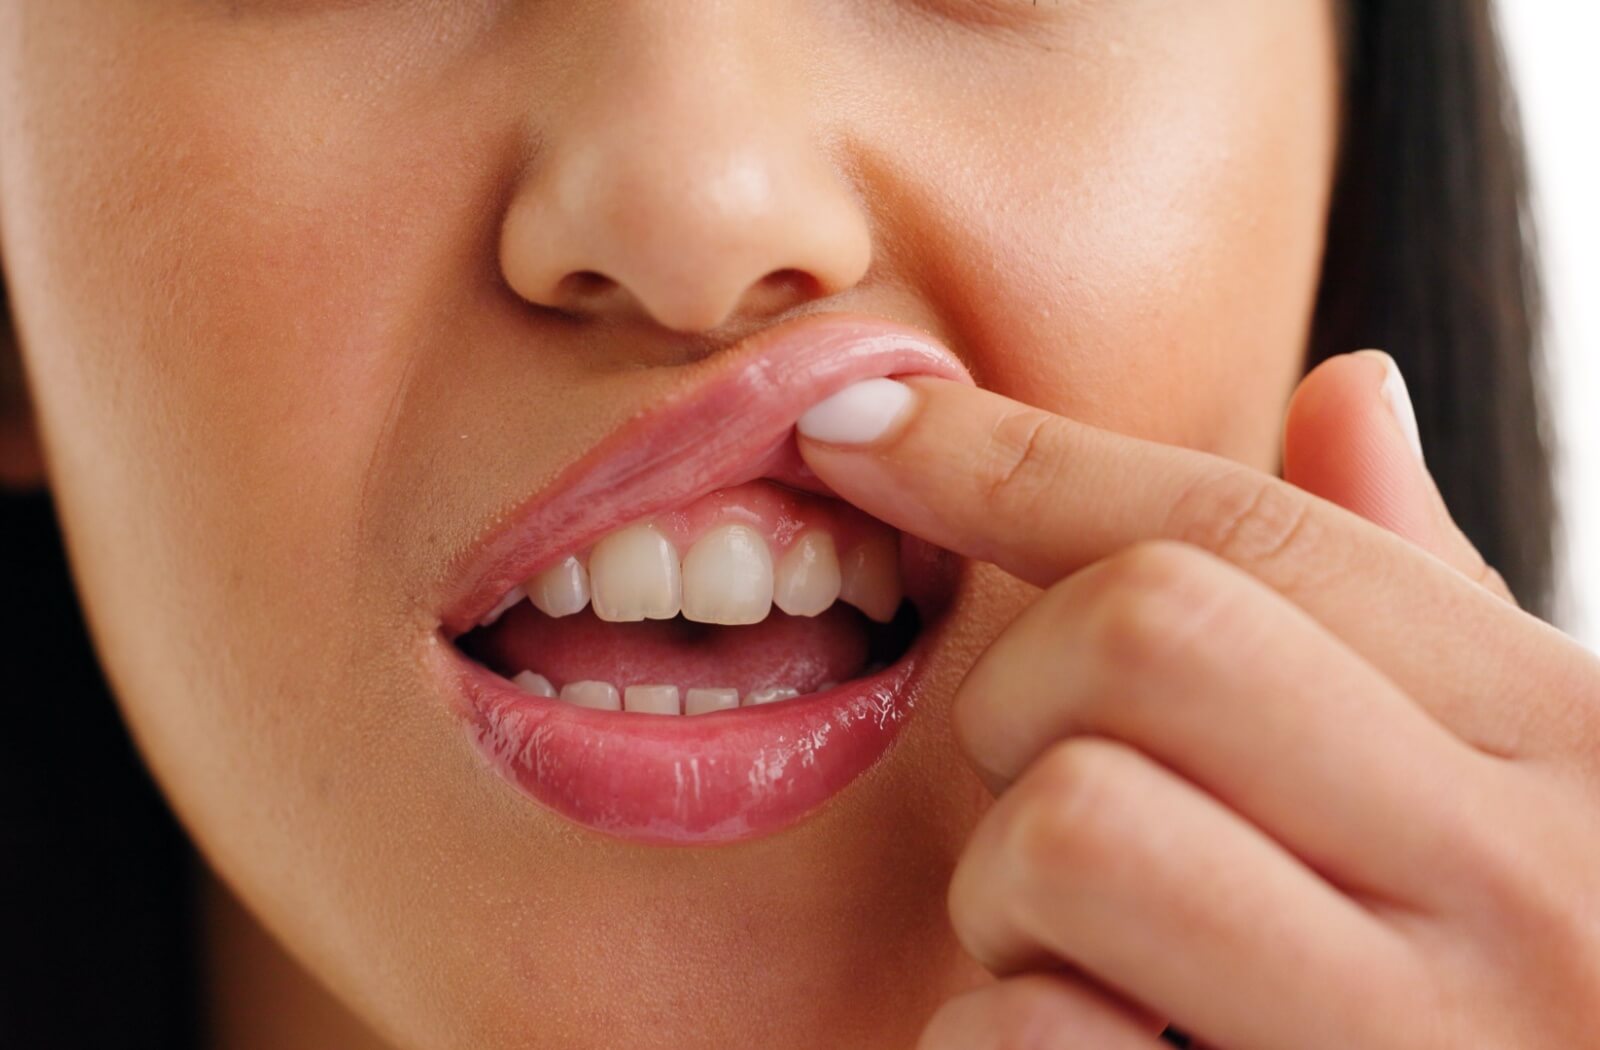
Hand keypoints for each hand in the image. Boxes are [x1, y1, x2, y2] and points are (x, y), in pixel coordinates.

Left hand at [796, 353, 1599, 1048]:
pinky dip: (1003, 1046)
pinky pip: (1041, 1046)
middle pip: (1142, 633)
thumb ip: (1421, 603)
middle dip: (1028, 694)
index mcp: (1572, 749)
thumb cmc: (1518, 993)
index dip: (1014, 457)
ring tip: (1086, 961)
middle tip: (1055, 787)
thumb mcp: (1522, 789)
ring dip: (1010, 896)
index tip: (856, 419)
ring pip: (1074, 825)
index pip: (1245, 527)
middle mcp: (1533, 891)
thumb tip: (1349, 387)